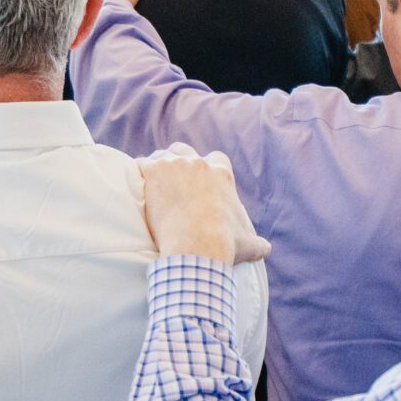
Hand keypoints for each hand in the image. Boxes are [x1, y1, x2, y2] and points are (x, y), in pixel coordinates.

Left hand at [138, 147, 267, 265]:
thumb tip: (266, 249)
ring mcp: (174, 165)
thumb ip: (258, 243)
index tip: (200, 182)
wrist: (197, 246)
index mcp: (221, 173)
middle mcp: (198, 163)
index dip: (207, 169)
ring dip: (156, 167)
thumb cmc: (225, 244)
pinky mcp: (153, 172)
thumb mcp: (248, 243)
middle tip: (171, 180)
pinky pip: (140, 165)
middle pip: (184, 151)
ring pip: (161, 156)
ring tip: (151, 184)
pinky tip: (135, 185)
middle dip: (178, 161)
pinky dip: (137, 174)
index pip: (215, 159)